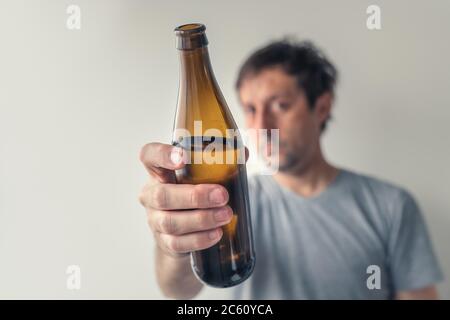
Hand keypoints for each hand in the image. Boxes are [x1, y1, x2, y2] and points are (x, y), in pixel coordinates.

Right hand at [139, 143, 231, 257]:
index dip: (163, 155)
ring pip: (171, 221)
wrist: (184, 235)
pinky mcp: (164, 242)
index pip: (150, 155)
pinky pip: (178, 242)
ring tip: (225, 215)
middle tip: (222, 195)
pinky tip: (216, 233)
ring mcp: (155, 220)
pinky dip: (199, 238)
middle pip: (162, 195)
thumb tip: (243, 154)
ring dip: (201, 218)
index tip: (183, 157)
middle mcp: (151, 195)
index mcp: (159, 172)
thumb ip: (221, 164)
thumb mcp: (203, 179)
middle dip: (195, 196)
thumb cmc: (195, 198)